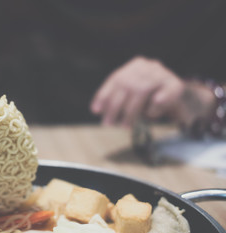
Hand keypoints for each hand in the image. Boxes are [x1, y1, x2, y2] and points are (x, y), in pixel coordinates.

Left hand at [90, 56, 210, 126]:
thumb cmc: (149, 97)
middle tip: (108, 123)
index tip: (95, 110)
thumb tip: (98, 109)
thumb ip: (117, 99)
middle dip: (115, 107)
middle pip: (127, 85)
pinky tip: (149, 115)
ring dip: (131, 111)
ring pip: (141, 90)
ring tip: (125, 125)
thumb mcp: (131, 95)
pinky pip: (160, 97)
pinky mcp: (176, 85)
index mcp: (134, 66)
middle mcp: (148, 66)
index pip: (115, 79)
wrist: (179, 95)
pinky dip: (153, 108)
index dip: (104, 95)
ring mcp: (162, 73)